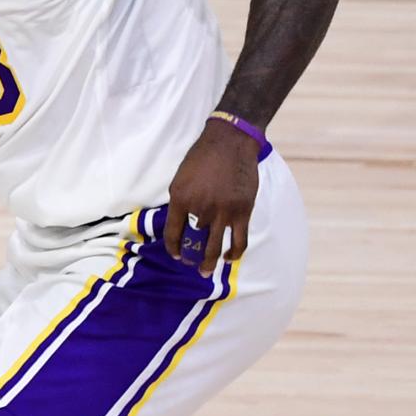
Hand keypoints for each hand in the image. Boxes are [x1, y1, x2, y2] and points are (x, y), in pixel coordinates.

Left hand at [162, 122, 257, 276]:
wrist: (230, 143)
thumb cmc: (202, 158)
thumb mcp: (181, 178)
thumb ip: (180, 201)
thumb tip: (181, 222)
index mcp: (180, 199)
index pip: (172, 233)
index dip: (172, 248)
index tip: (176, 255)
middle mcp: (200, 208)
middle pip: (193, 243)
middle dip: (191, 258)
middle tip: (191, 265)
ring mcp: (222, 212)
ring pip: (215, 247)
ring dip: (209, 263)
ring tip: (206, 272)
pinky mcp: (243, 212)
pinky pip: (239, 241)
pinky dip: (234, 253)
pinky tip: (230, 257)